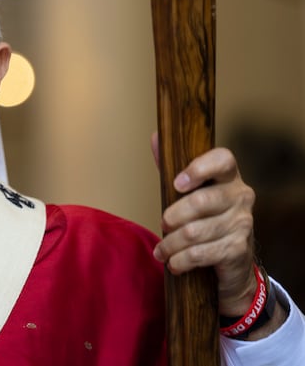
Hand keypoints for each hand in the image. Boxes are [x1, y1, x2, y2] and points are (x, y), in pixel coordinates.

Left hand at [150, 137, 256, 316]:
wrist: (232, 261)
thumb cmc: (205, 218)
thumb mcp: (188, 192)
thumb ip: (172, 167)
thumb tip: (156, 137)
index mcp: (228, 176)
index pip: (223, 159)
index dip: (199, 168)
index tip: (177, 183)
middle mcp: (241, 196)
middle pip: (201, 201)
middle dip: (173, 216)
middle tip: (162, 223)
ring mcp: (242, 223)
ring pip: (196, 231)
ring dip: (171, 244)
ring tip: (161, 251)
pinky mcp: (238, 249)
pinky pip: (201, 253)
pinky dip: (181, 260)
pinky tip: (173, 263)